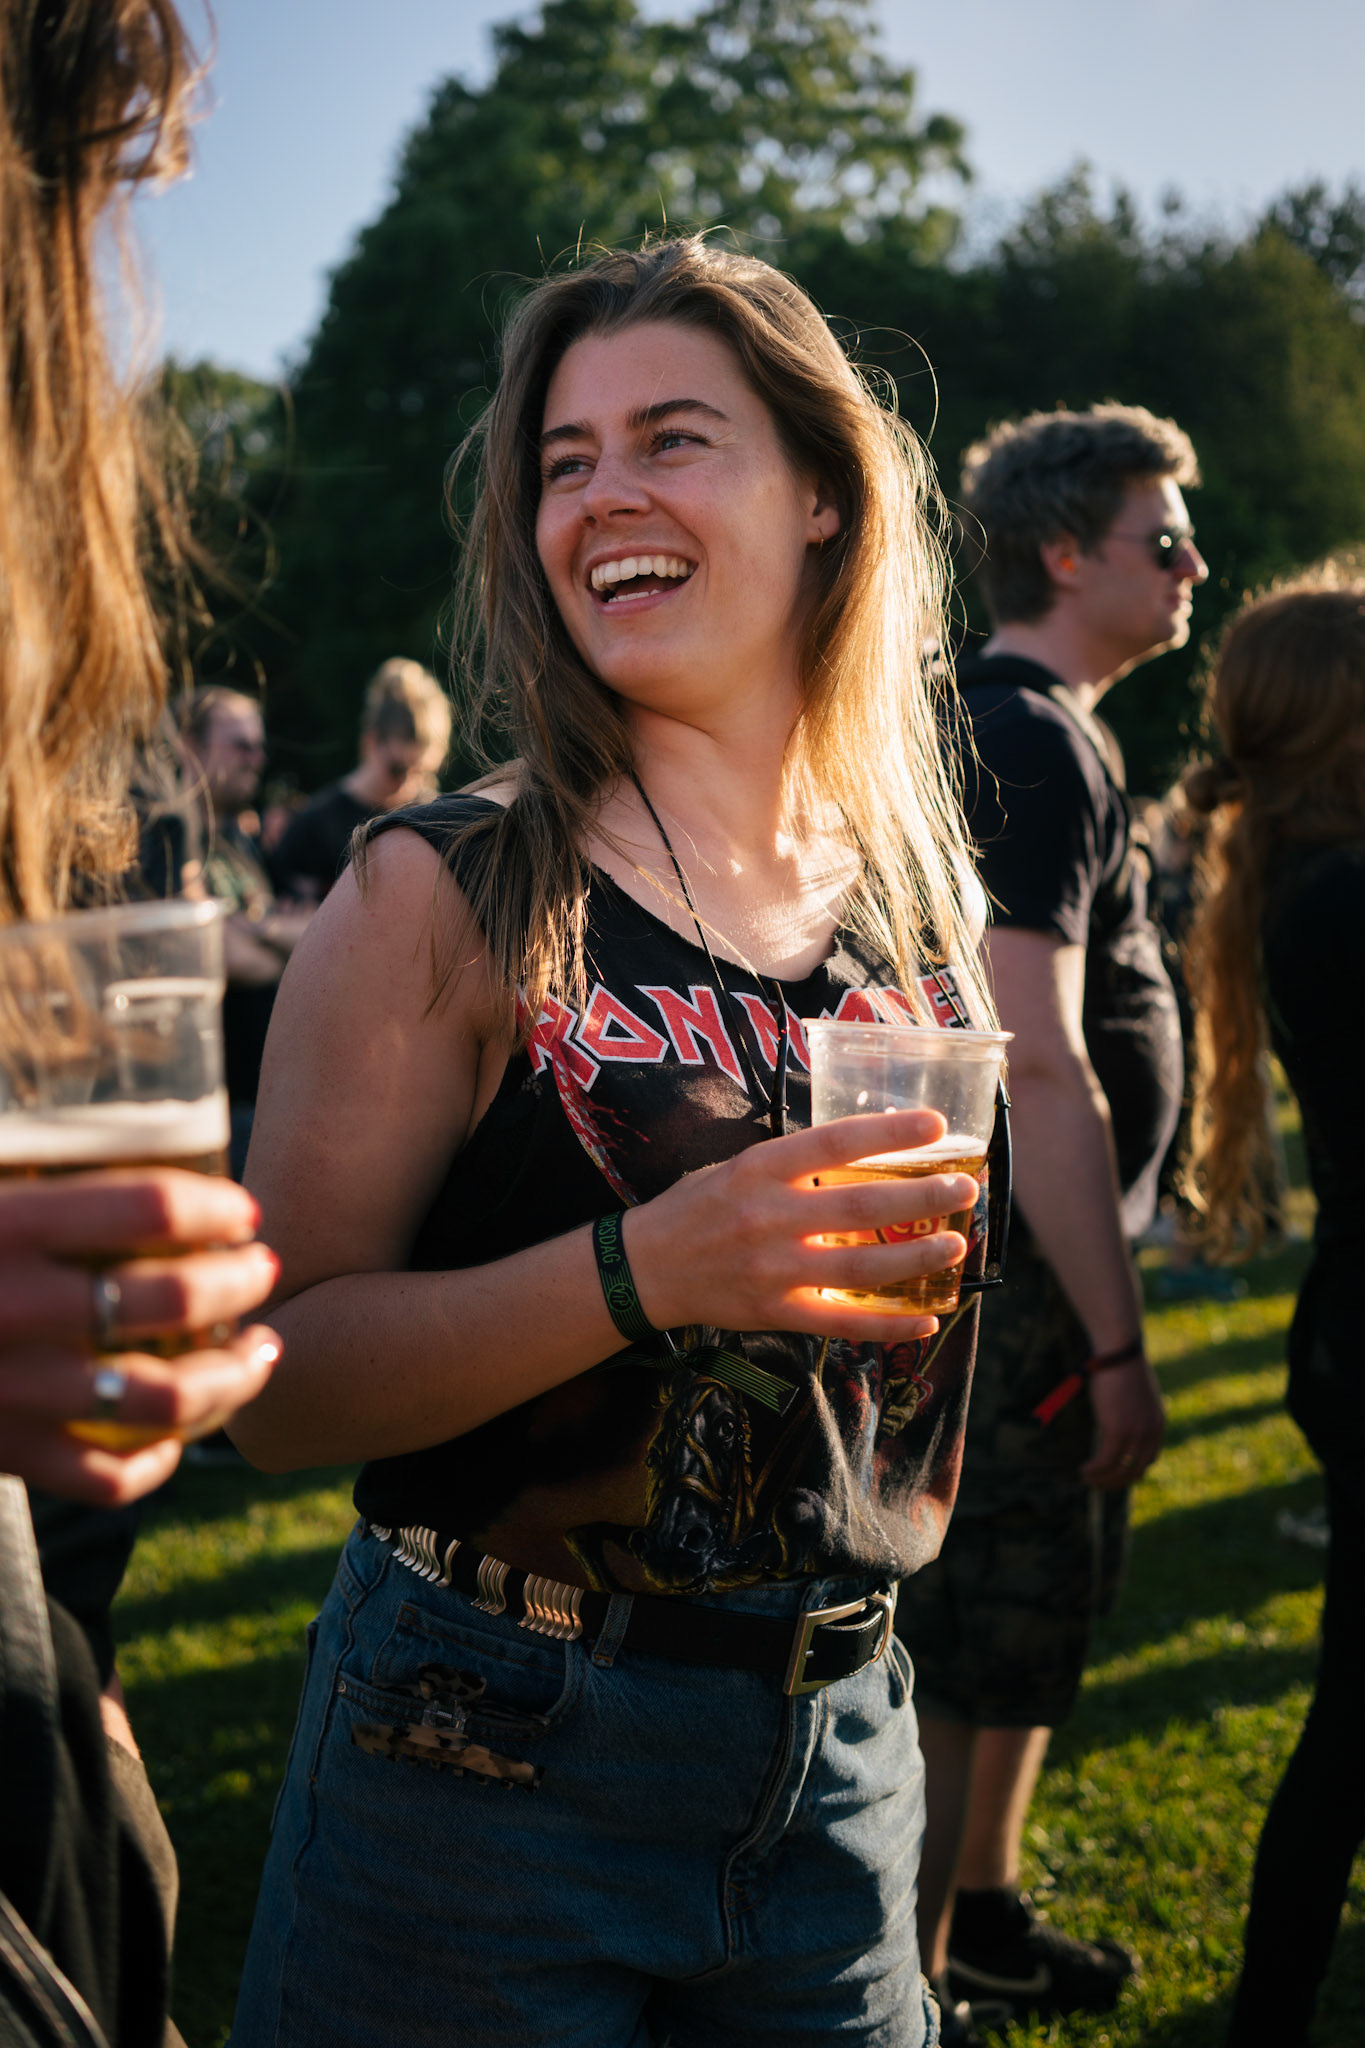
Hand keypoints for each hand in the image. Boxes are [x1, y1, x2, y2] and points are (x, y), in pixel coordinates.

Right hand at [0, 1169, 281, 1504]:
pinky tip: (178, 1442)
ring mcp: (13, 1390)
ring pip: (166, 1397)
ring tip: (261, 1353)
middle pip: (177, 1298)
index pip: (150, 1206)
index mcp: (3, 1225)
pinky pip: (105, 1477)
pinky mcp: (0, 1453)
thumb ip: (29, 1166)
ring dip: (233, 1376)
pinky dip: (155, 1464)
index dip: (217, 1207)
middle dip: (243, 1284)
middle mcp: (17, 1306)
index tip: (242, 1211)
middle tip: (265, 1272)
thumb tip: (92, 1120)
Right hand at [625, 1109, 981, 1345]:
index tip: (935, 1125)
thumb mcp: (738, 1166)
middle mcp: (769, 1218)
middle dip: (921, 1198)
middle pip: (860, 1209)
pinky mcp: (776, 1313)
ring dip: (916, 1258)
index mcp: (759, 1170)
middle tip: (963, 1189)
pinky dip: (888, 1325)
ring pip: (860, 1269)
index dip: (888, 1133)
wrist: (646, 1269)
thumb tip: (866, 1150)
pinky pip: (842, 1324)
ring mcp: (774, 1271)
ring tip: (956, 1244)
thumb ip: (795, 1164)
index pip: (833, 1143)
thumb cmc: (697, 1208)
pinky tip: (927, 1319)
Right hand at [1081, 1354, 1164, 1488]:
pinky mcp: (1117, 1431)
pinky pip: (1105, 1462)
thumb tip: (1118, 1414)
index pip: (1149, 1459)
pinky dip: (1094, 1471)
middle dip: (1116, 1481)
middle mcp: (1151, 1433)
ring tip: (1086, 1478)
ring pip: (1119, 1470)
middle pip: (1136, 1471)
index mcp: (1158, 1424)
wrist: (1119, 1352)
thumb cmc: (1121, 1365)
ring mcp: (1135, 1434)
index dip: (1130, 1470)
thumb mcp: (1133, 1392)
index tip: (1113, 1472)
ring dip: (1102, 1479)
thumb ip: (1132, 1409)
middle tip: (1098, 1483)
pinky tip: (1084, 1471)